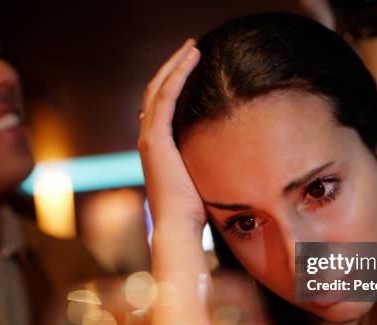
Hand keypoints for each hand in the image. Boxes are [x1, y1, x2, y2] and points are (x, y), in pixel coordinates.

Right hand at [138, 39, 204, 229]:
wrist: (179, 226)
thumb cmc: (193, 210)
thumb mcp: (200, 177)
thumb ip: (204, 161)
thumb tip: (228, 154)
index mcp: (158, 147)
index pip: (160, 106)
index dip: (173, 83)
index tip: (191, 67)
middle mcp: (148, 139)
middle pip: (155, 92)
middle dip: (172, 67)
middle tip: (190, 48)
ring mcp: (149, 138)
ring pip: (157, 89)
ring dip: (175, 65)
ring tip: (192, 47)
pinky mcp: (155, 139)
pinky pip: (164, 98)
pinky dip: (177, 75)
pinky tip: (191, 59)